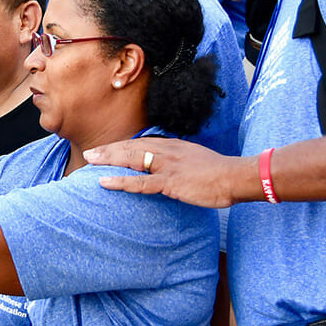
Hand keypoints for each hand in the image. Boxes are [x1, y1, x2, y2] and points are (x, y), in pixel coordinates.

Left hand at [83, 137, 241, 208]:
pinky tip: (105, 182)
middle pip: (132, 147)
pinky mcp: (170, 182)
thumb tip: (167, 169)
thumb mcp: (195, 161)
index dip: (121, 147)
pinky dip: (120, 181)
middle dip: (110, 150)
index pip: (141, 143)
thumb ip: (178, 163)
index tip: (107, 149)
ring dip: (109, 160)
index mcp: (172, 147)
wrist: (235, 177)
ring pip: (132, 160)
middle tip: (90, 154)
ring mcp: (167, 166)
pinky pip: (140, 182)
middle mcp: (167, 151)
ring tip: (91, 161)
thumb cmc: (219, 173)